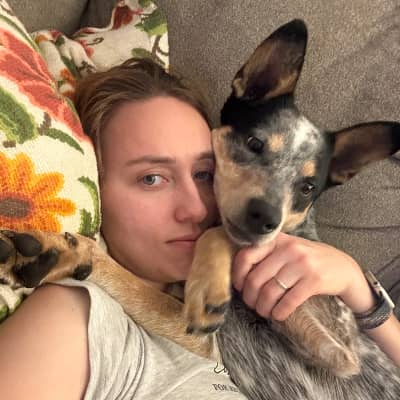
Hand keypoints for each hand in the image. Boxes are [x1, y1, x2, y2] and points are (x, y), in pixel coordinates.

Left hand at [232, 233, 373, 320]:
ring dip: (262, 307)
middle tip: (252, 304)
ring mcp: (302, 264)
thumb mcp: (288, 249)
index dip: (238, 275)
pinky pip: (288, 301)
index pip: (246, 256)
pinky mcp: (315, 280)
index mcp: (278, 240)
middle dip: (249, 297)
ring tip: (264, 311)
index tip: (239, 287)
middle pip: (256, 278)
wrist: (344, 268)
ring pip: (269, 292)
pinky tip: (278, 315)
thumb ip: (267, 255)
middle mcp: (289, 248)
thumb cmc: (308, 260)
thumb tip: (239, 274)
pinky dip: (279, 312)